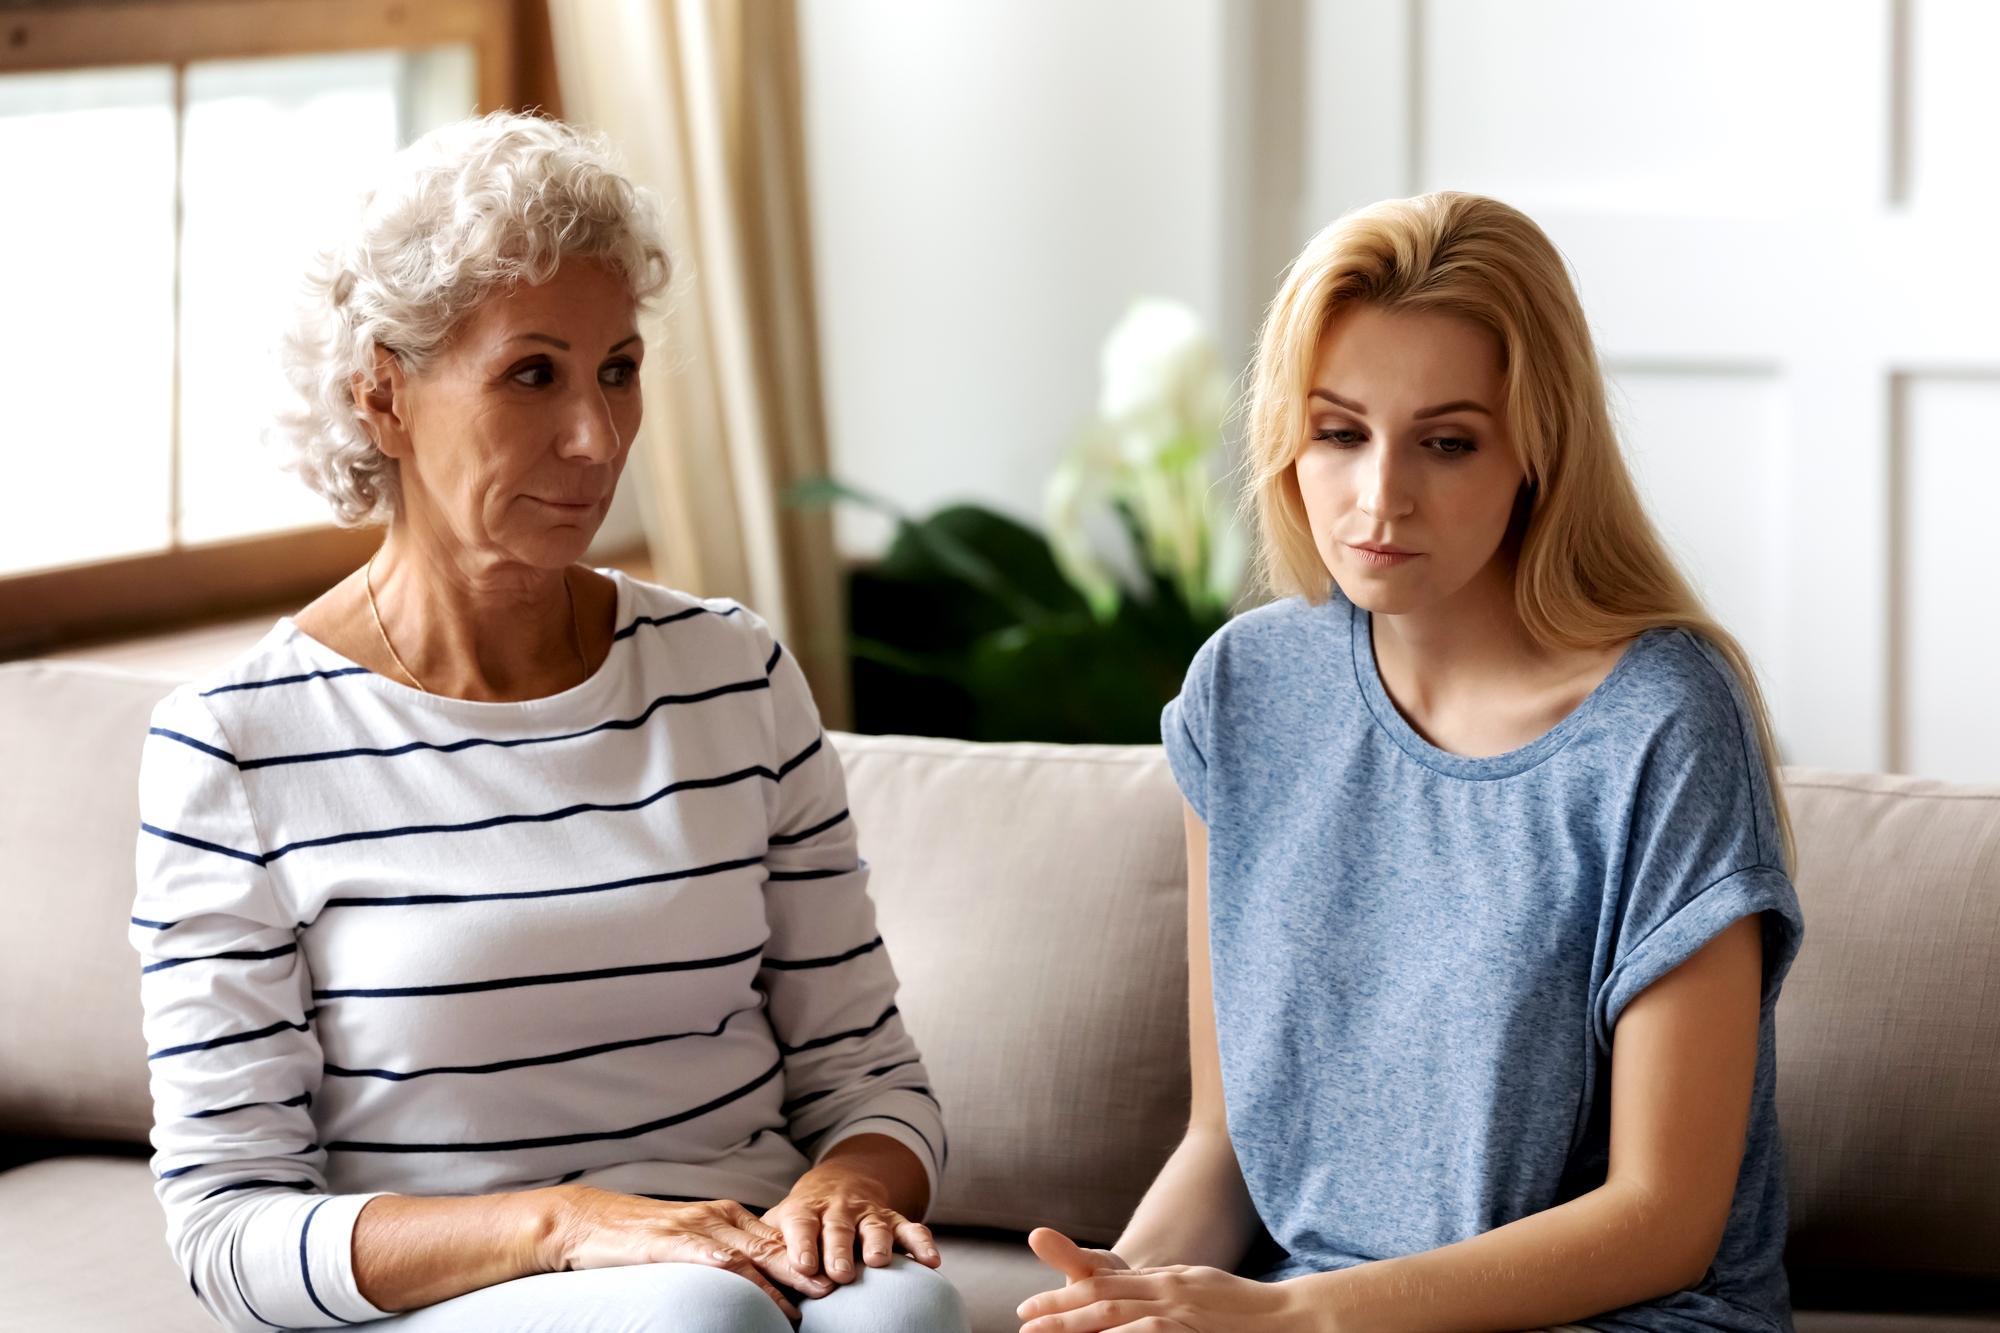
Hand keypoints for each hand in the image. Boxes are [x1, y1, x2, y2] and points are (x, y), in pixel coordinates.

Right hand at [540, 1185, 831, 1317]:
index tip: (836, 1276)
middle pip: (773, 1244)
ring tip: (809, 1300)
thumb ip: (722, 1253)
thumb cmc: (638, 1236)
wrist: (584, 1221)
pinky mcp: (668, 1241)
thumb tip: (757, 1278)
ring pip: (749, 1254)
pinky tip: (750, 1283)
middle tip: (838, 1287)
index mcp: (725, 1215)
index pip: (776, 1238)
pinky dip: (733, 1271)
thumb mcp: (689, 1240)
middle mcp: (717, 1217)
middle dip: (807, 1267)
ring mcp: (694, 1227)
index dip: (808, 1257)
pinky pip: (708, 1257)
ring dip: (781, 1278)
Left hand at [762, 1146, 938, 1285]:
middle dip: (840, 1249)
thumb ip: (768, 1245)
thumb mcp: (780, 1223)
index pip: (801, 1225)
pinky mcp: (894, 1218)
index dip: (802, 1244)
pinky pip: (911, 1227)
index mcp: (806, 1210)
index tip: (803, 1265)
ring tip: (879, 1262)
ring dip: (878, 1243)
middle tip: (840, 1273)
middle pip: (839, 1228)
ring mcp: (868, 1213)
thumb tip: (744, 1273)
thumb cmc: (802, 1217)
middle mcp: (838, 1210)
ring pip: (875, 1226)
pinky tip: (931, 1261)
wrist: (840, 1181)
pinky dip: (922, 1242)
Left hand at [1019, 1227, 1305, 1332]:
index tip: (1034, 1308)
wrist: (1295, 1316)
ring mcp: (1180, 1308)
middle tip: (1023, 1318)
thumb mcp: (1202, 1292)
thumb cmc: (1253, 1312)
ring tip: (1040, 1331)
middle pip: (1102, 1294)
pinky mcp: (1189, 1326)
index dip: (1068, 1295)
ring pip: (1114, 1311)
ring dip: (1074, 1321)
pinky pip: (1145, 1331)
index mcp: (1170, 1281)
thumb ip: (1169, 1293)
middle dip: (1059, 1307)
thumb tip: (1140, 1312)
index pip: (1108, 1284)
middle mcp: (1169, 1289)